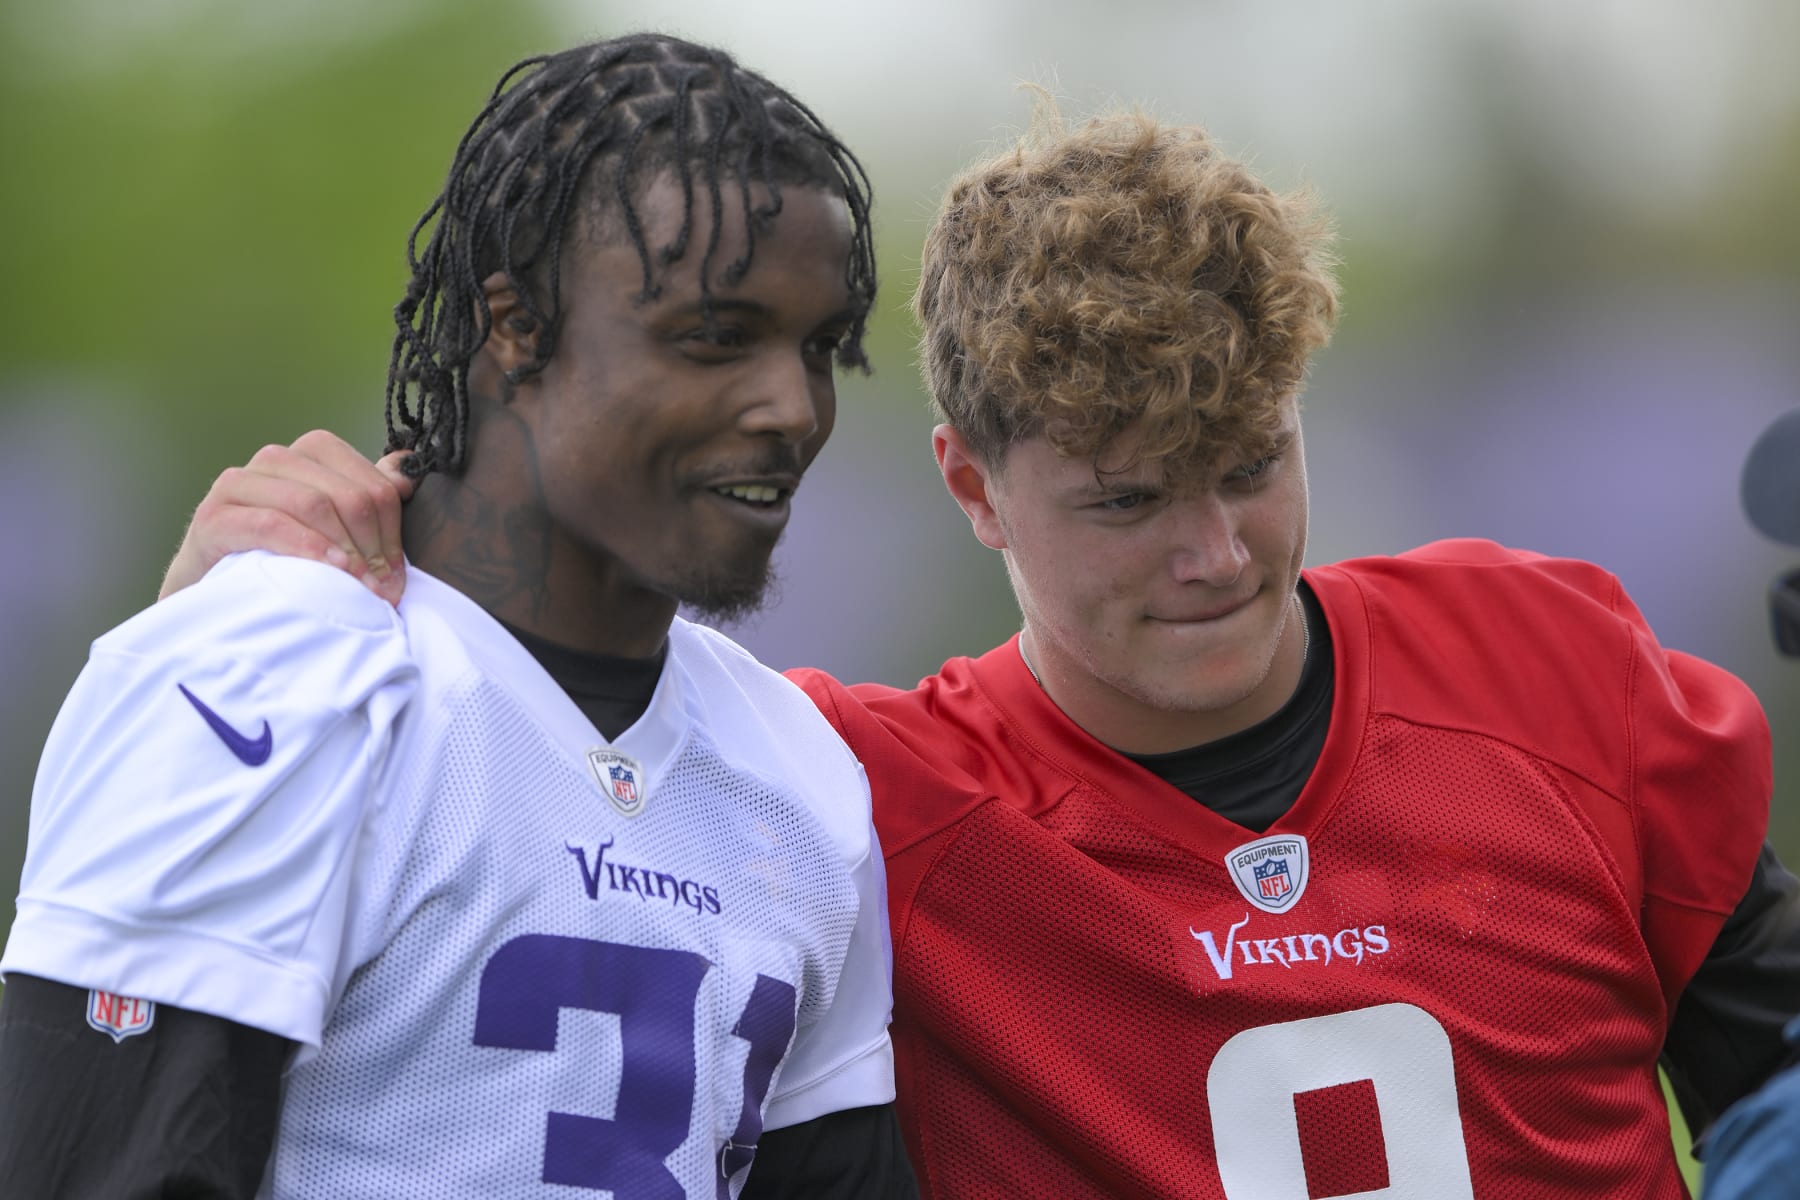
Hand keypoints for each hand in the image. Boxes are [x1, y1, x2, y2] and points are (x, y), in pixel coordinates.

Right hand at [159, 430, 415, 606]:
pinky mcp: (214, 516)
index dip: (392, 530)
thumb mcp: (335, 525)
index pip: (372, 482)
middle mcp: (276, 459)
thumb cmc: (284, 555)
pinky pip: (270, 523)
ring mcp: (240, 483)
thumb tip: (408, 466)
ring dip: (344, 549)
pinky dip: (306, 546)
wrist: (215, 587)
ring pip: (312, 502)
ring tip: (360, 586)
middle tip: (382, 588)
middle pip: (348, 494)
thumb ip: (369, 495)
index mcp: (312, 453)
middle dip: (372, 546)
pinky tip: (327, 569)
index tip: (396, 573)